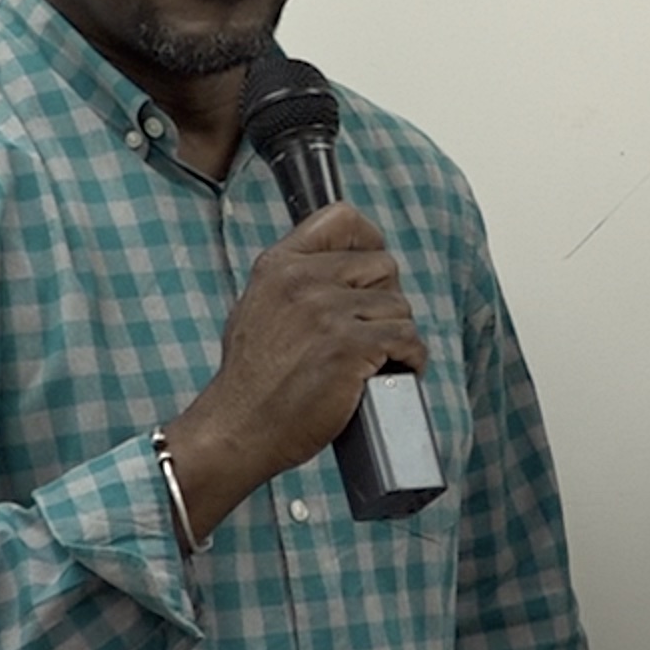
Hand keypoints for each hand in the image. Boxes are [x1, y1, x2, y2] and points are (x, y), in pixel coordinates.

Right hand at [160, 203, 426, 535]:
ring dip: (396, 337)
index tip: (372, 272)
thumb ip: (293, 282)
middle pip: (383, 265)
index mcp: (279, 265)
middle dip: (385, 300)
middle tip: (370, 332)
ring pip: (399, 307)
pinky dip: (410, 360)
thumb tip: (340, 269)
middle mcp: (302, 280)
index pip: (343, 219)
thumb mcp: (257, 309)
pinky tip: (390, 375)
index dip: (368, 241)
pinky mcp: (351, 346)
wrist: (238, 430)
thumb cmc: (252, 382)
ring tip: (374, 362)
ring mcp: (328, 312)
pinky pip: (408, 340)